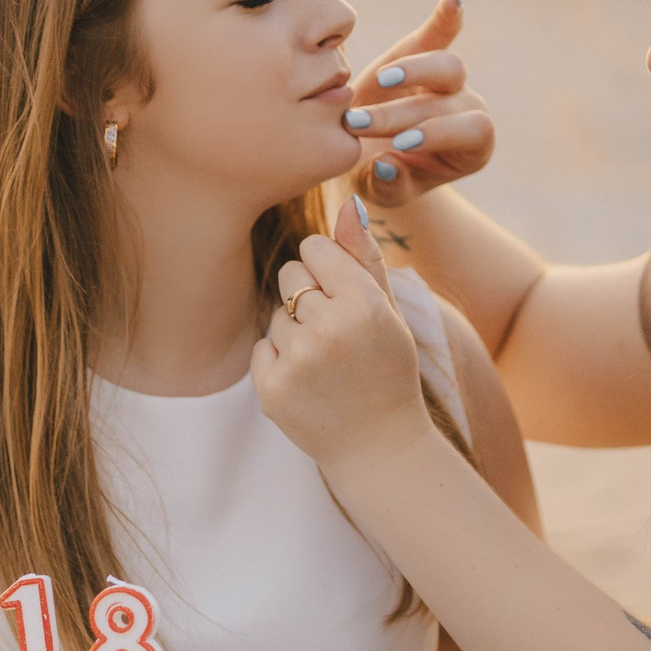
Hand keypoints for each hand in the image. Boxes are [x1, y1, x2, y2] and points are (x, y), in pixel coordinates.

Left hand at [252, 198, 438, 471]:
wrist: (379, 446)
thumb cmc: (388, 369)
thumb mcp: (389, 311)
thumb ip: (365, 256)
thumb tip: (347, 204)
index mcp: (363, 304)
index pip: (314, 247)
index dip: (326, 266)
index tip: (341, 291)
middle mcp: (328, 330)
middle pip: (290, 274)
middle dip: (308, 294)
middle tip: (336, 331)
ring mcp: (296, 361)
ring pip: (276, 312)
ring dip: (295, 330)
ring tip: (326, 362)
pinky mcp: (271, 389)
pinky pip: (261, 347)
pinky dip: (279, 361)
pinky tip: (308, 381)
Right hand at [346, 0, 493, 208]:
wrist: (364, 151)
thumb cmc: (378, 177)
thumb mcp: (381, 191)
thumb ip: (387, 185)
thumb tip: (386, 164)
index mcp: (472, 148)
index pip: (470, 132)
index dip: (438, 133)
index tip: (399, 143)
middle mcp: (468, 110)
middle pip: (450, 101)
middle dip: (402, 114)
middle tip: (358, 124)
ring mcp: (450, 80)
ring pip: (450, 66)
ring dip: (416, 70)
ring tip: (381, 81)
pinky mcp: (425, 52)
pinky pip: (441, 34)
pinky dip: (446, 18)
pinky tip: (452, 2)